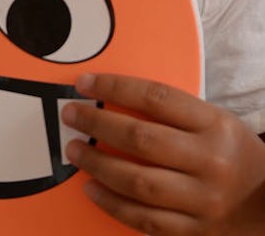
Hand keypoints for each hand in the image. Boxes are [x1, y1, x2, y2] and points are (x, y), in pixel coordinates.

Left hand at [62, 73, 264, 235]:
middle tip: (71, 115)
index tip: (84, 82)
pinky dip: (113, 205)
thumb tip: (113, 97)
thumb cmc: (230, 151)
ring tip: (73, 151)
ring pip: (140, 183)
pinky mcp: (195, 231)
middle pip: (143, 139)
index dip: (116, 86)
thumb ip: (172, 112)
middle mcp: (209, 160)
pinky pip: (145, 220)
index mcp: (214, 124)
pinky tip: (91, 189)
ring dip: (99, 165)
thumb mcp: (214, 120)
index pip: (157, 97)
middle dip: (98, 124)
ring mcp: (202, 200)